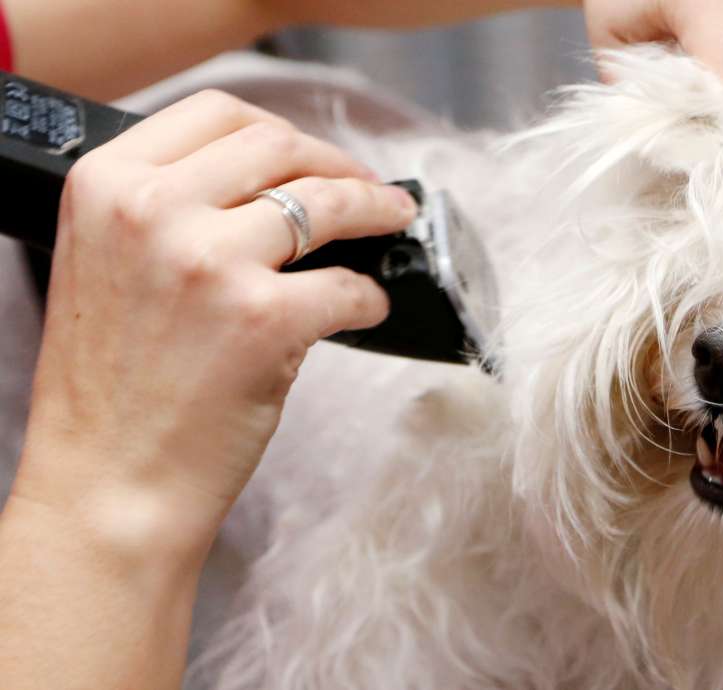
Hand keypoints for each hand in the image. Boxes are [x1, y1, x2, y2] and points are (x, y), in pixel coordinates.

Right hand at [12, 91, 415, 560]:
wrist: (107, 487)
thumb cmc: (113, 391)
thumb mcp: (109, 266)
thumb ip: (171, 211)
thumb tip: (275, 190)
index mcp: (106, 184)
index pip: (216, 113)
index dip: (283, 130)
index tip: (314, 154)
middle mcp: (152, 210)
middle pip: (279, 146)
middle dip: (338, 163)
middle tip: (370, 189)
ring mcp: (209, 262)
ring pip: (326, 203)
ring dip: (375, 209)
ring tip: (394, 221)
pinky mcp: (263, 319)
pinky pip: (348, 286)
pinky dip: (371, 296)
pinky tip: (368, 307)